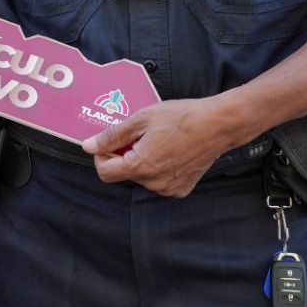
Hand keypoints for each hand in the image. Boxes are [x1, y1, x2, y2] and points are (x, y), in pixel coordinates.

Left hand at [81, 98, 233, 196]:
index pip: (105, 173)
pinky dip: (159, 168)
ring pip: (142, 178)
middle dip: (125, 155)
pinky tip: (170, 151)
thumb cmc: (181, 118)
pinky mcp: (182, 189)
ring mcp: (169, 188)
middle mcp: (154, 183)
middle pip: (124, 173)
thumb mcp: (141, 119)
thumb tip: (89, 146)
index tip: (108, 144)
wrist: (217, 125)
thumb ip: (112, 136)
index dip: (102, 156)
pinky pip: (160, 181)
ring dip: (142, 162)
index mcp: (141, 166)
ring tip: (158, 141)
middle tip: (139, 135)